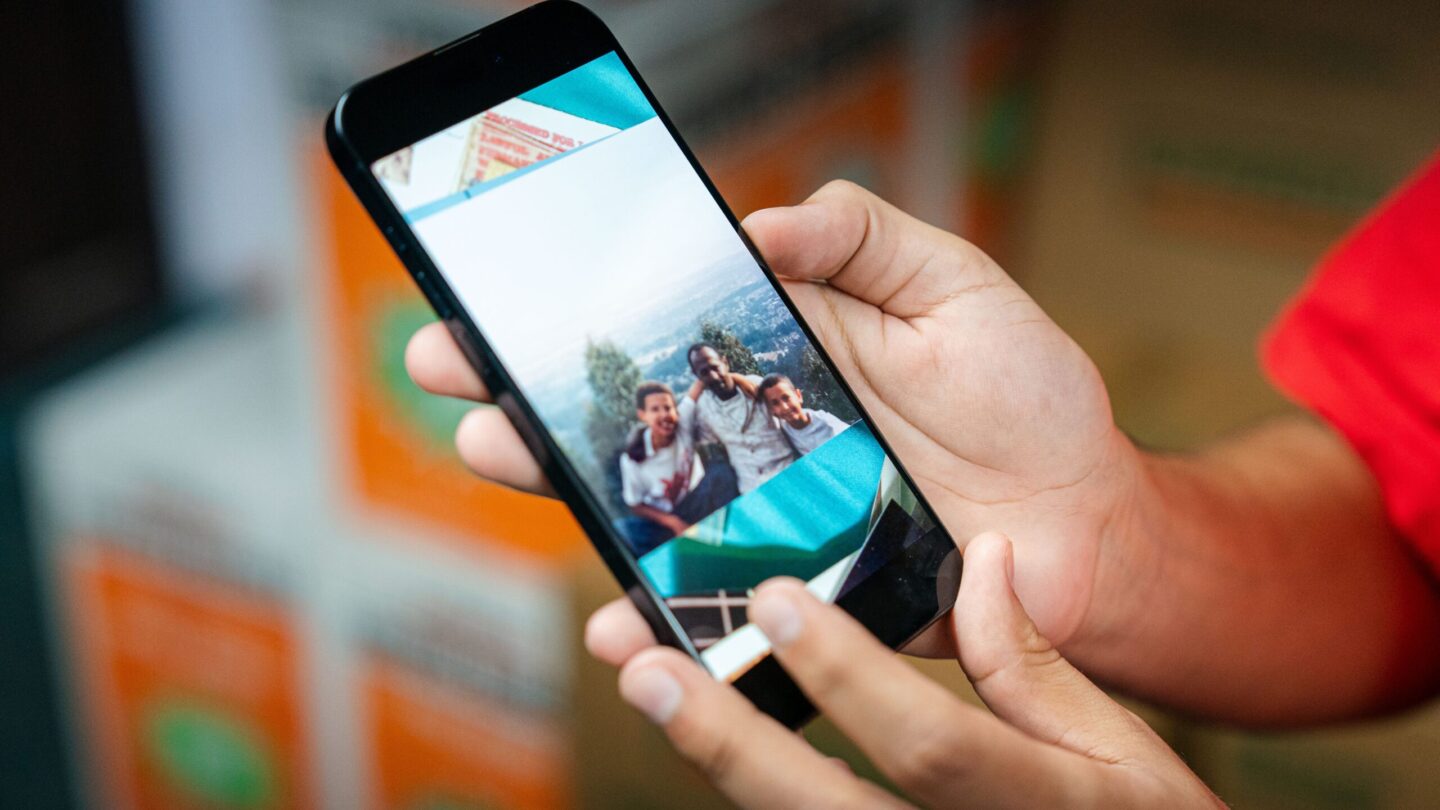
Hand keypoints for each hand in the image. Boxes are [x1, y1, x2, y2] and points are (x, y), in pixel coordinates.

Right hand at [406, 180, 1142, 650]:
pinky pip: (709, 605)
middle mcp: (755, 438)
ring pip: (643, 504)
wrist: (1089, 528)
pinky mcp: (795, 594)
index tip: (498, 287)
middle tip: (449, 365)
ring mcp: (768, 518)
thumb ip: (867, 239)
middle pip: (625, 415)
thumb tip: (760, 218)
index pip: (662, 328)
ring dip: (563, 481)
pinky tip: (618, 615)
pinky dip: (658, 614)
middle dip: (529, 385)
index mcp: (784, 356)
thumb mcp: (958, 288)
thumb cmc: (1030, 401)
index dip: (581, 311)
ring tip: (494, 449)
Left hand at [606, 533, 1219, 807]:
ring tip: (652, 692)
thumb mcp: (1127, 756)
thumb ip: (1040, 667)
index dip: (848, 675)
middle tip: (644, 667)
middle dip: (728, 739)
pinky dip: (754, 795)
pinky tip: (704, 741)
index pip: (932, 744)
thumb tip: (982, 558)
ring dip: (718, 766)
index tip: (776, 601)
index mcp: (1046, 807)